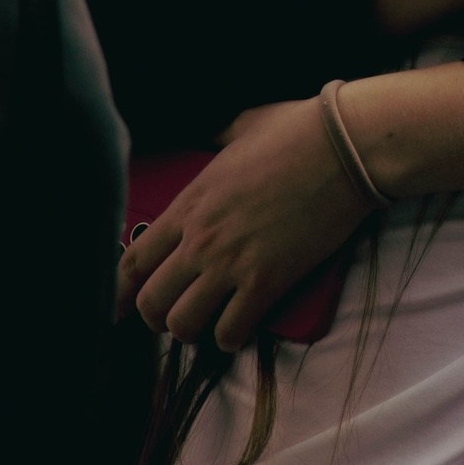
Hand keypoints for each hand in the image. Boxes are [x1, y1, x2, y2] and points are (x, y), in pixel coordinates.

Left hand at [118, 97, 370, 350]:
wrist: (345, 148)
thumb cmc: (298, 130)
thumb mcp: (243, 126)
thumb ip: (219, 139)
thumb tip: (219, 136)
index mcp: (190, 202)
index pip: (134, 259)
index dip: (120, 290)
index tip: (118, 306)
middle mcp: (201, 239)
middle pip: (151, 301)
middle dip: (155, 317)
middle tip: (172, 316)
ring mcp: (232, 263)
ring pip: (184, 324)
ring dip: (191, 331)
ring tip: (206, 325)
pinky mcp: (267, 281)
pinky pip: (231, 330)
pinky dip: (229, 338)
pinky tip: (237, 331)